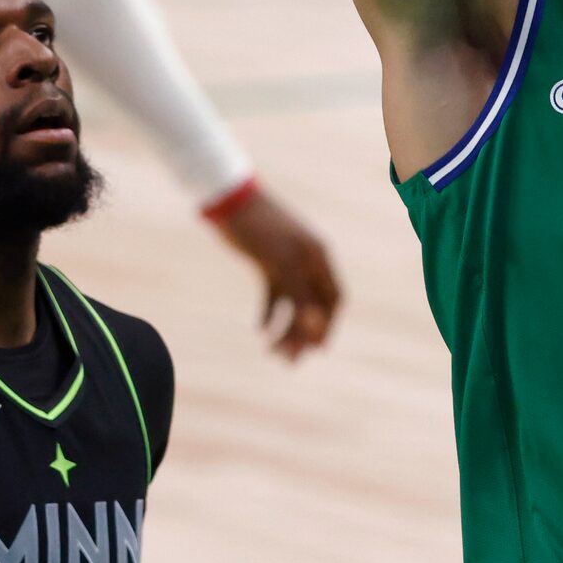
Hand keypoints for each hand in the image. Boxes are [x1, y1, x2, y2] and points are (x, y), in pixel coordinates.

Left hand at [213, 188, 342, 359]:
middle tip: (287, 360)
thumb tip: (316, 327)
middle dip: (303, 333)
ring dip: (285, 327)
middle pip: (313, 305)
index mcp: (318, 257)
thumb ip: (301, 295)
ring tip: (270, 351)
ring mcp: (288, 263)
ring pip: (294, 303)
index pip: (333, 298)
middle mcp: (308, 261)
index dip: (328, 325)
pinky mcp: (268, 264)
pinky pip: (275, 295)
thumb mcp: (281, 264)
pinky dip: (270, 312)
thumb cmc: (259, 230)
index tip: (317, 350)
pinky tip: (260, 330)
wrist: (229, 202)